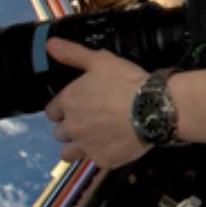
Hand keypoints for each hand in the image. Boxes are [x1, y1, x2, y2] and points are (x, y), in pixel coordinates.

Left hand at [43, 38, 149, 167]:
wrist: (154, 108)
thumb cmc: (129, 83)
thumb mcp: (101, 61)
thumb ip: (73, 54)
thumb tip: (50, 45)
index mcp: (68, 101)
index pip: (52, 112)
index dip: (64, 110)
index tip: (79, 108)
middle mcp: (72, 125)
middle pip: (60, 133)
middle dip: (72, 129)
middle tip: (91, 123)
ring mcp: (86, 145)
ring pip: (68, 153)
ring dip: (78, 147)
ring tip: (96, 139)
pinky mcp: (102, 159)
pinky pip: (94, 161)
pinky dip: (101, 155)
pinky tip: (113, 146)